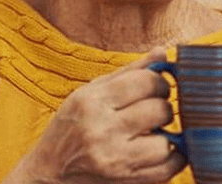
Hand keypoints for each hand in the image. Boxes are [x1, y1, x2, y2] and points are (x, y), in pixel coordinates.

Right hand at [6, 47, 185, 183]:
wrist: (48, 175)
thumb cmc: (72, 127)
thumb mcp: (91, 92)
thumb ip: (129, 71)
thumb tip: (162, 52)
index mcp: (93, 102)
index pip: (146, 81)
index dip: (160, 82)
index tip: (156, 87)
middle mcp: (101, 131)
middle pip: (159, 110)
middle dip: (164, 107)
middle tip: (156, 109)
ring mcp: (114, 161)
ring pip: (166, 142)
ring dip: (168, 135)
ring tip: (156, 131)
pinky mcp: (125, 182)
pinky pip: (168, 170)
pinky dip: (174, 159)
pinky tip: (162, 150)